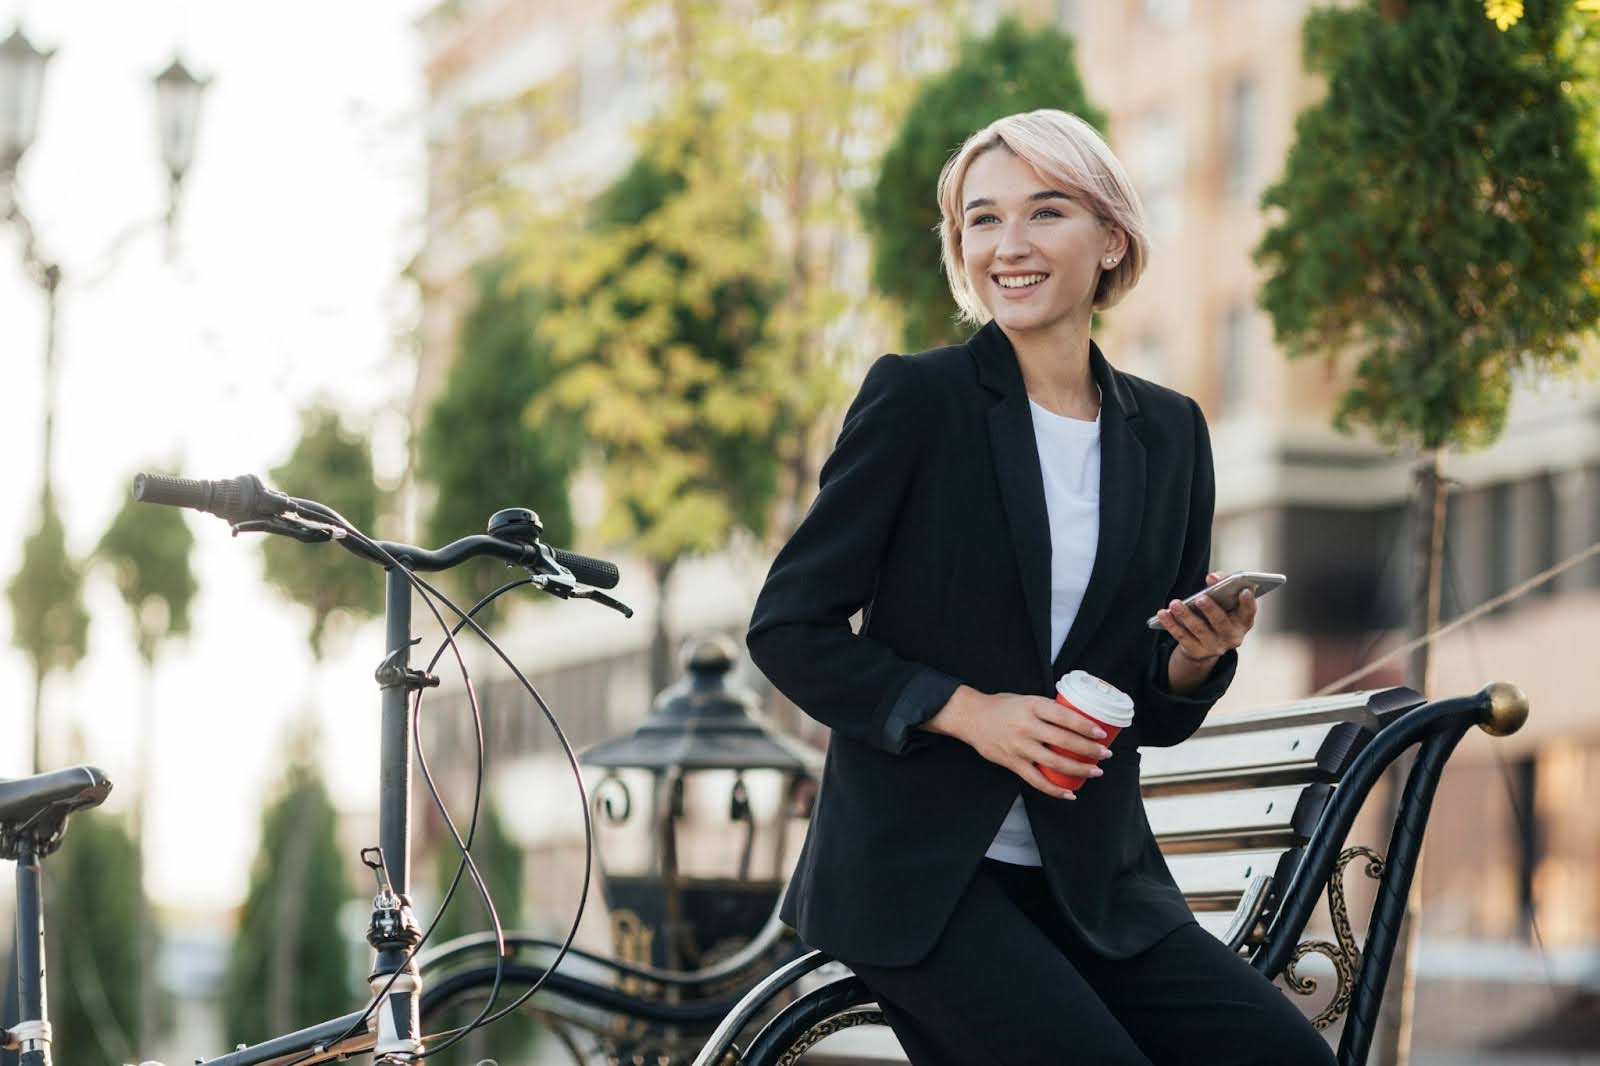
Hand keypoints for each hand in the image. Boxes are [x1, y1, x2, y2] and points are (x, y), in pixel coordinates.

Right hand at [930, 686, 1113, 798]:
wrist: (970, 717)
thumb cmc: (1002, 706)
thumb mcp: (1026, 699)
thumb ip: (1047, 710)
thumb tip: (1077, 722)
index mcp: (1032, 706)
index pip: (1065, 717)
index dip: (1086, 727)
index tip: (1101, 734)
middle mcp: (1027, 726)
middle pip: (1065, 741)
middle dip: (1089, 750)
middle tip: (1105, 754)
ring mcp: (1019, 746)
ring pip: (1055, 763)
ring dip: (1079, 769)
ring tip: (1095, 772)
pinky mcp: (1012, 763)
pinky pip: (1037, 780)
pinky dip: (1055, 790)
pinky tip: (1070, 794)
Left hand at [1154, 570, 1256, 667]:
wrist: (1204, 644)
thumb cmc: (1217, 612)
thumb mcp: (1223, 601)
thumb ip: (1222, 585)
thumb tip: (1213, 577)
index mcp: (1243, 622)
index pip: (1249, 612)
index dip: (1248, 602)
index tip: (1244, 590)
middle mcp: (1232, 637)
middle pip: (1221, 623)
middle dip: (1211, 609)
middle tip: (1201, 598)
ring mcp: (1214, 646)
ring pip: (1199, 629)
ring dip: (1186, 615)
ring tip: (1175, 603)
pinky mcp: (1196, 651)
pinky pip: (1182, 637)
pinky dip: (1171, 624)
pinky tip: (1163, 613)